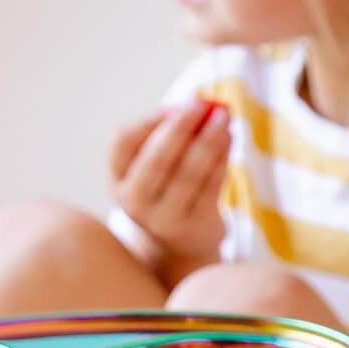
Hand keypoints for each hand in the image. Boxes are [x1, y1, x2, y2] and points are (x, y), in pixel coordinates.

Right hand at [109, 100, 230, 278]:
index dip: (149, 122)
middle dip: (181, 127)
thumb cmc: (167, 189)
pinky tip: (230, 138)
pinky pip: (210, 187)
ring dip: (209, 140)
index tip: (175, 106)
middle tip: (203, 102)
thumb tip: (204, 106)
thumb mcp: (157, 165)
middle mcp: (134, 202)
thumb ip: (171, 135)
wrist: (180, 244)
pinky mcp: (193, 227)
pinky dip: (222, 159)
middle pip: (156, 159)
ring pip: (188, 173)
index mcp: (119, 179)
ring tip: (224, 117)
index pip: (123, 143)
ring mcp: (163, 219)